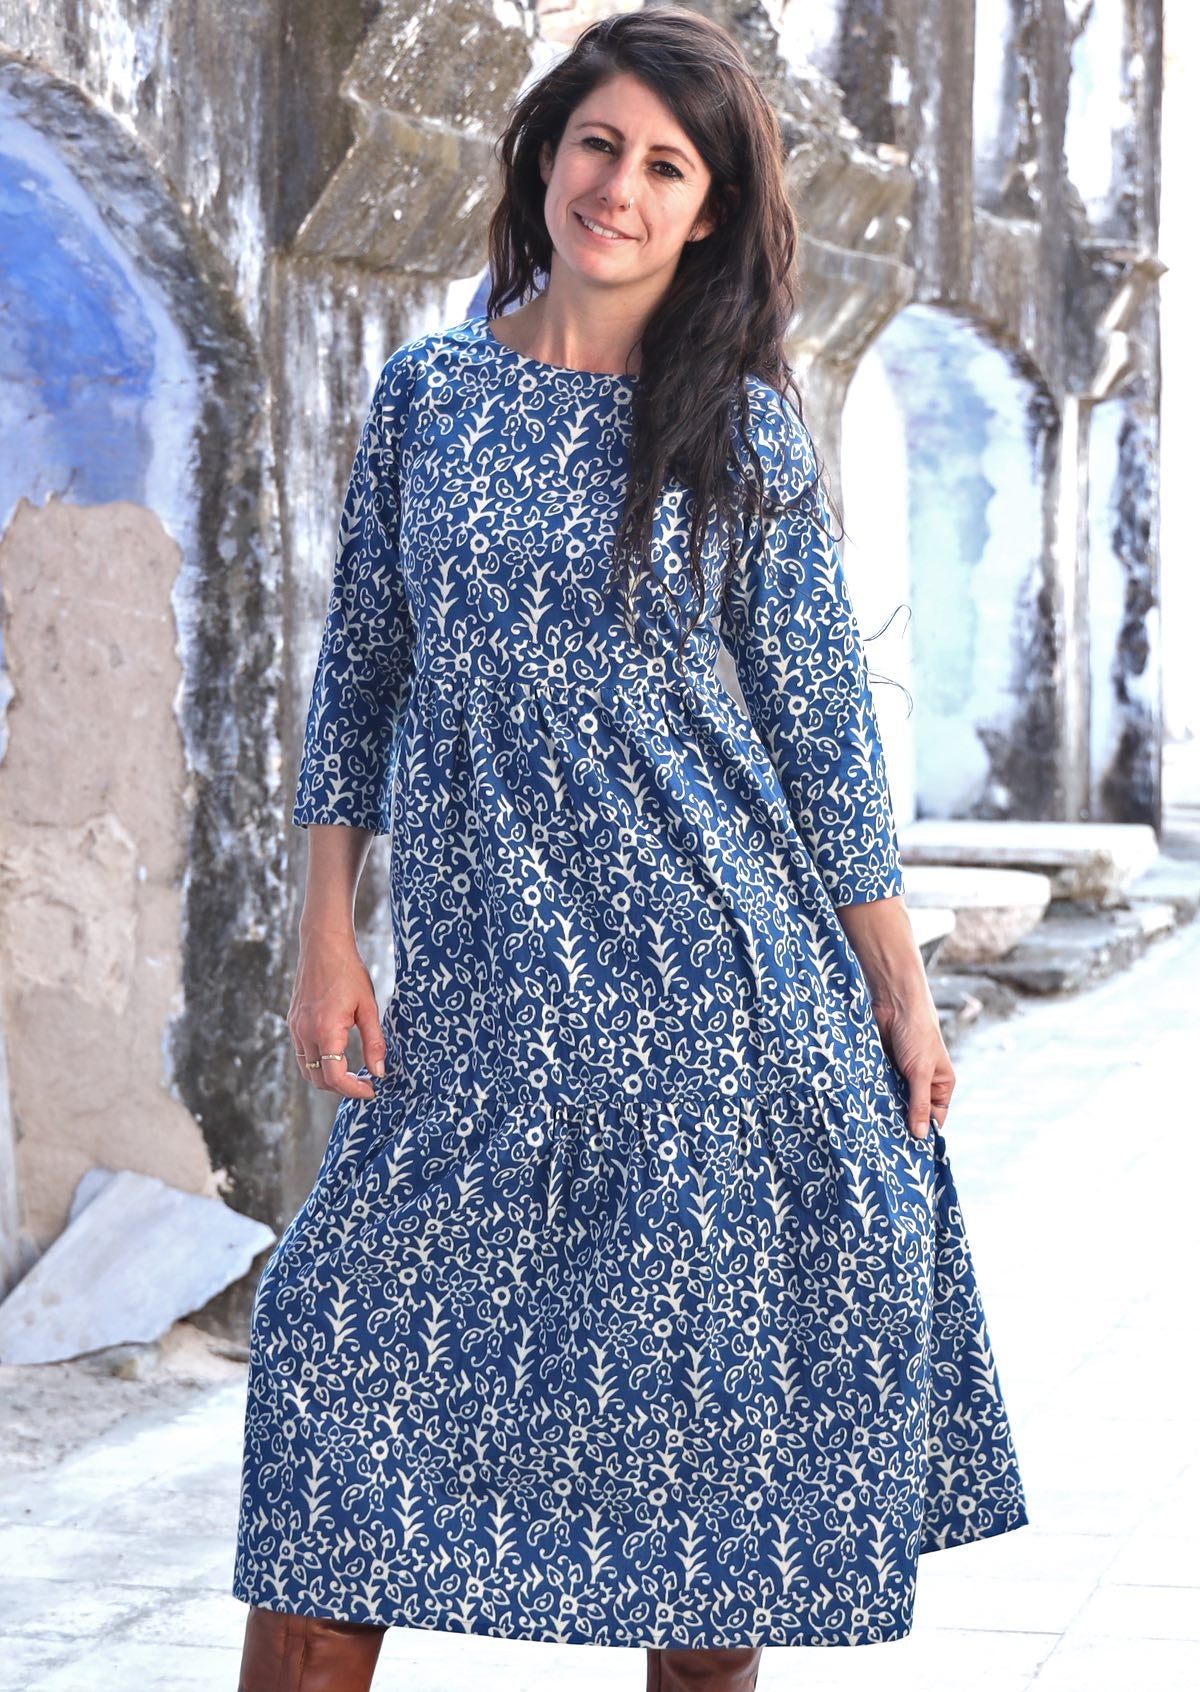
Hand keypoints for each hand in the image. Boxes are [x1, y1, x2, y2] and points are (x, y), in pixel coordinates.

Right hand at [287, 927, 387, 1100]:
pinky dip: (318, 1063)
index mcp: (325, 1030)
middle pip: (318, 1079)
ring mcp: (295, 1028)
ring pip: (307, 1069)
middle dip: (341, 1087)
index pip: (335, 1077)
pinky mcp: (293, 1022)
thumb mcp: (369, 1007)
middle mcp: (305, 1033)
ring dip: (327, 1077)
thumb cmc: (349, 972)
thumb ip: (374, 1042)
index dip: (354, 1090)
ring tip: (352, 1072)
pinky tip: (337, 1054)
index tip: (371, 1090)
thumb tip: (379, 1072)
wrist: (323, 945)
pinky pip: (302, 1054)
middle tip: (365, 1083)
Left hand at [872, 1000, 954, 1139]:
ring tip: (871, 1131)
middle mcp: (923, 1082)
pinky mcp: (883, 1067)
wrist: (895, 1002)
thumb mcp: (921, 1072)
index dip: (922, 1133)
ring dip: (884, 1109)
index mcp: (941, 1085)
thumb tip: (920, 1135)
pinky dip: (872, 1095)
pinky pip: (878, 1088)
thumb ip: (919, 1103)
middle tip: (885, 1147)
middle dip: (900, 1123)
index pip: (934, 1117)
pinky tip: (861, 1109)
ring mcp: (901, 1075)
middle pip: (911, 1111)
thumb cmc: (917, 1033)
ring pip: (893, 1101)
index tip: (907, 1153)